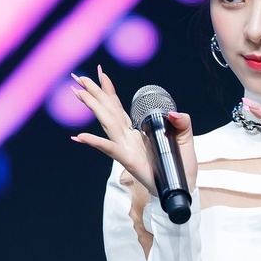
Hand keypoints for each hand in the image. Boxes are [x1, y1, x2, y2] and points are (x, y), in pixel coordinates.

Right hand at [70, 65, 197, 193]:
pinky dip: (95, 142)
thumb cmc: (179, 166)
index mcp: (136, 130)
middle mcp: (127, 137)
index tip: (99, 72)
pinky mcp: (128, 160)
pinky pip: (110, 148)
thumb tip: (172, 113)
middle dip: (93, 92)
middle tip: (76, 77)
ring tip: (78, 93)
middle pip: (107, 110)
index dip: (109, 90)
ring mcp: (126, 148)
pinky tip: (79, 137)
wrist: (181, 188)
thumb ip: (182, 122)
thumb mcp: (184, 138)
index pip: (118, 106)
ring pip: (106, 122)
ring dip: (92, 107)